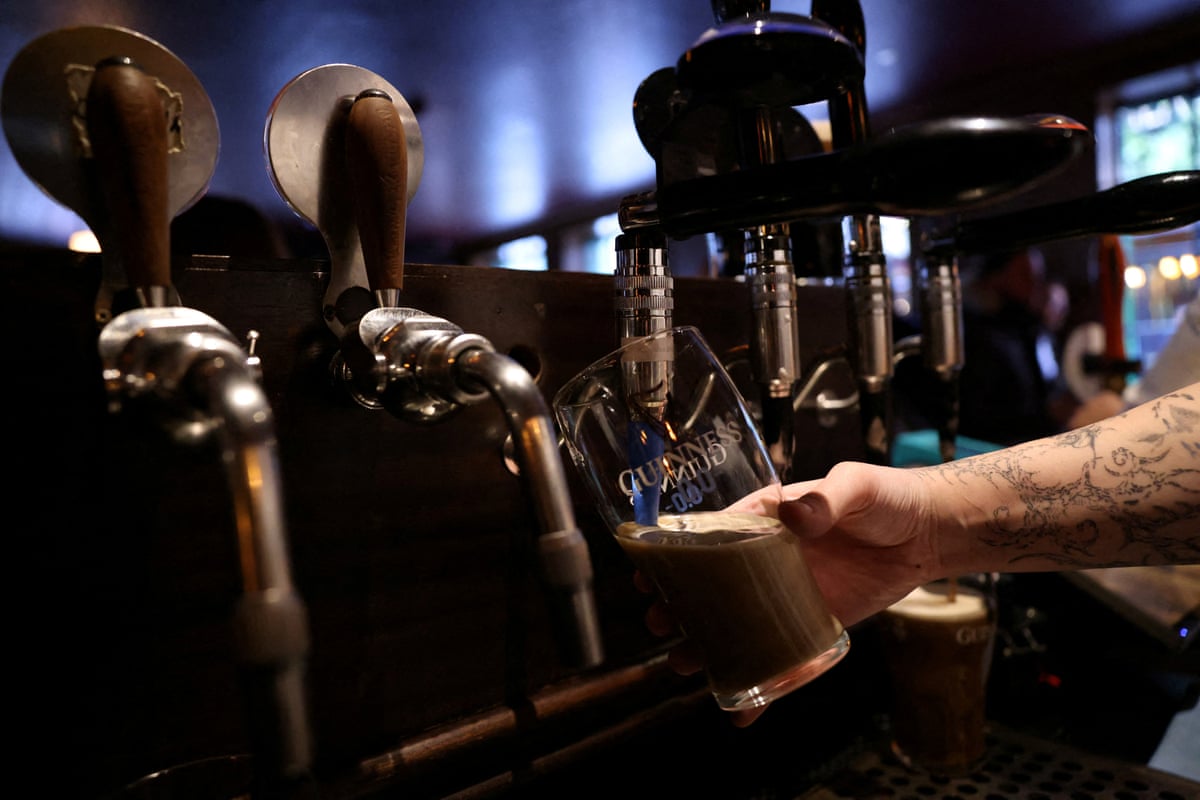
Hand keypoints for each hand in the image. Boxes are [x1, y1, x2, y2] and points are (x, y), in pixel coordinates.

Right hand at [637, 461, 942, 725]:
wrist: (928, 534)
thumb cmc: (885, 497)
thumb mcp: (855, 486)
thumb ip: (826, 499)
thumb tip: (798, 514)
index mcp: (767, 519)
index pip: (711, 536)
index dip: (676, 555)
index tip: (649, 570)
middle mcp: (767, 559)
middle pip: (713, 584)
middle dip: (681, 605)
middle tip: (661, 622)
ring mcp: (786, 593)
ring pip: (737, 623)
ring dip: (708, 645)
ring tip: (684, 663)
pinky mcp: (812, 623)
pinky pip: (780, 655)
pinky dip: (763, 686)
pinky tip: (743, 711)